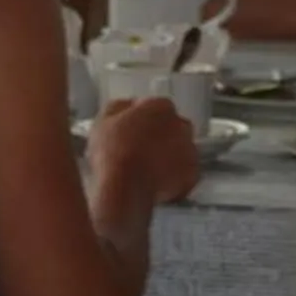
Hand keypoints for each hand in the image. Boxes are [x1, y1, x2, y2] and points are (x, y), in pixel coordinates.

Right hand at [87, 97, 201, 205]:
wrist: (124, 188)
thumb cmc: (112, 152)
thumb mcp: (103, 121)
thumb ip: (118, 108)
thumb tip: (126, 108)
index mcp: (161, 107)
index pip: (156, 107)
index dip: (143, 120)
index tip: (133, 131)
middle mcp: (181, 125)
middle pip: (173, 127)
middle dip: (161, 136)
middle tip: (141, 150)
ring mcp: (190, 151)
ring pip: (181, 150)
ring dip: (169, 156)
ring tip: (147, 170)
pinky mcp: (192, 176)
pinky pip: (184, 174)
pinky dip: (174, 178)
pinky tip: (155, 183)